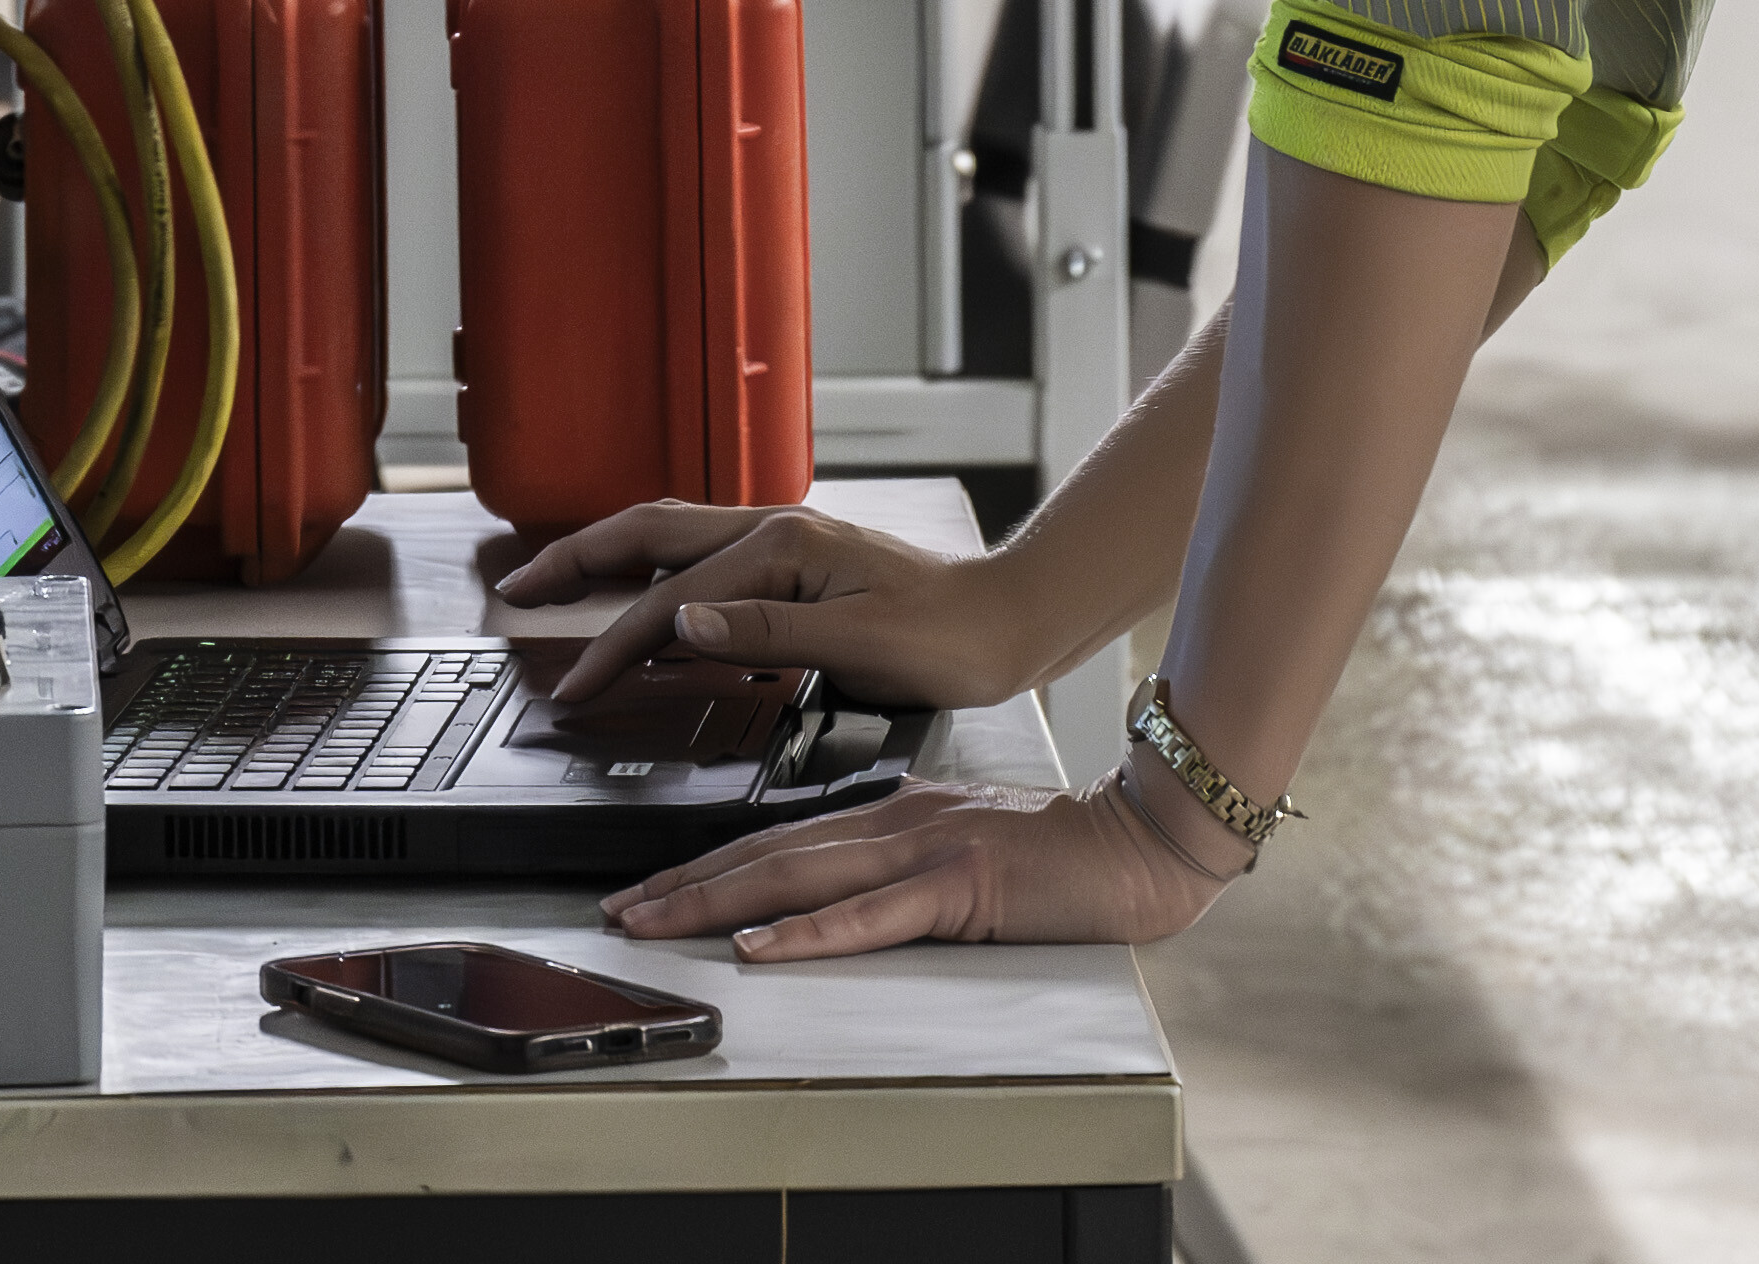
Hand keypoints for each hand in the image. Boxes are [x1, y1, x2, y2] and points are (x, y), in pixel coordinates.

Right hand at [478, 493, 1047, 706]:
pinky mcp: (793, 566)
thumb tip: (682, 621)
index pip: (672, 600)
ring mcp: (782, 543)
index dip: (616, 646)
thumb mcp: (862, 644)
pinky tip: (642, 604)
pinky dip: (653, 578)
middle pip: (650, 535)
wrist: (1008, 621)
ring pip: (671, 541)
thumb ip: (768, 632)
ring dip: (608, 559)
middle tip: (516, 588)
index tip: (575, 688)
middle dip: (578, 559)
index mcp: (783, 543)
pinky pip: (701, 564)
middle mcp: (774, 529)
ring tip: (554, 581)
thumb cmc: (951, 636)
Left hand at [601, 766, 1233, 961]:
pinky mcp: (961, 885)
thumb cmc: (1060, 853)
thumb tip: (849, 879)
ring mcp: (924, 849)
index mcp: (891, 814)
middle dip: (683, 885)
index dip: (704, 866)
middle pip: (766, 855)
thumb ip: (902, 856)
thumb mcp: (960, 844)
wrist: (1139, 838)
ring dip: (719, 903)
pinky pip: (873, 915)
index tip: (646, 888)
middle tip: (620, 911)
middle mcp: (894, 822)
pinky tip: (766, 944)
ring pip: (799, 877)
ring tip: (659, 923)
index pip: (775, 841)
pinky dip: (812, 931)